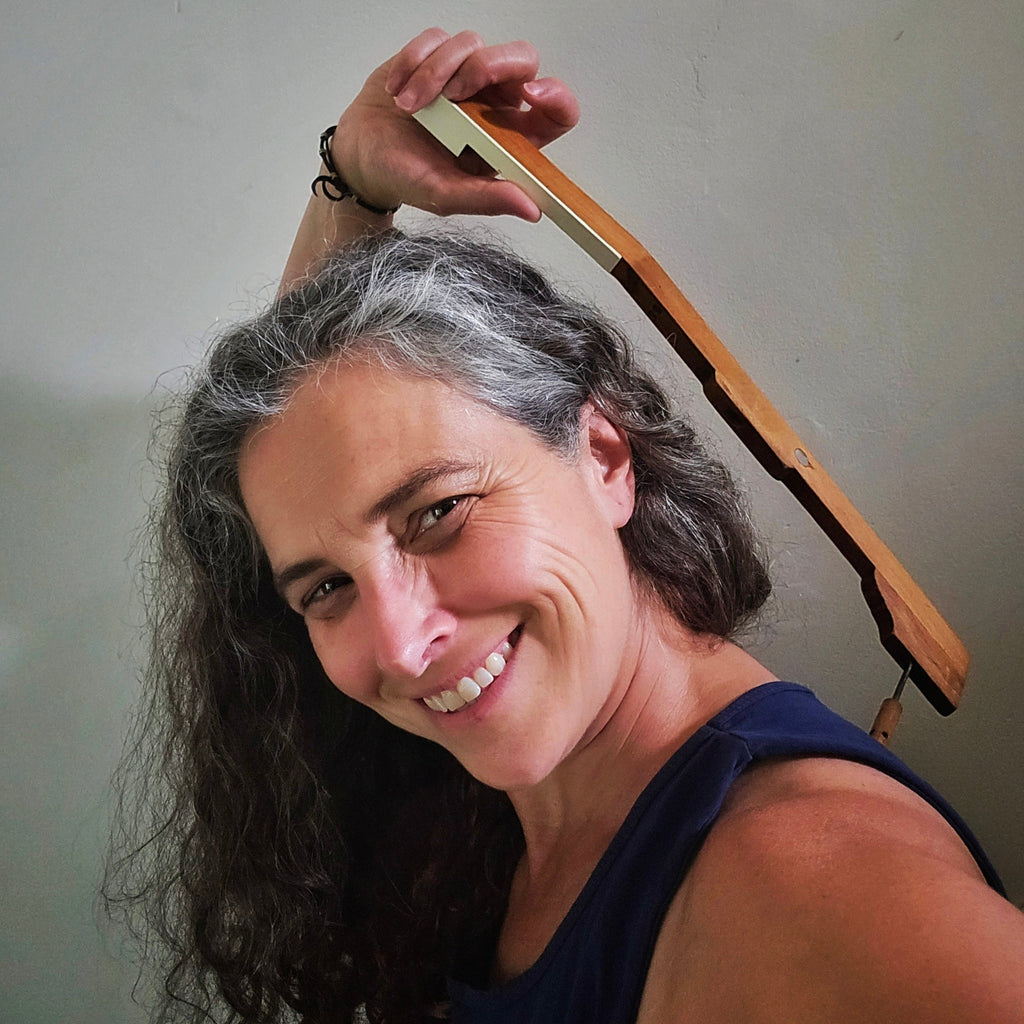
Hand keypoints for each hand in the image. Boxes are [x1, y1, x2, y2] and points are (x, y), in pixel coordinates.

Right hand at [332, 28, 579, 219]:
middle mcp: (494, 103)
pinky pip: (437, 39)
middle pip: (522, 59)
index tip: (532, 93)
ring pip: (472, 45)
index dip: (555, 96)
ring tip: (408, 107)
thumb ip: (487, 200)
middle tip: (453, 93)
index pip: (556, 111)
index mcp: (509, 139)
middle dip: (488, 65)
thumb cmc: (406, 177)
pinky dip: (413, 61)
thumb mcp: (445, 196)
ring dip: (435, 74)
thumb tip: (531, 208)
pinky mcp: (436, 54)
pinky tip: (398, 90)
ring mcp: (467, 75)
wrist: (362, 158)